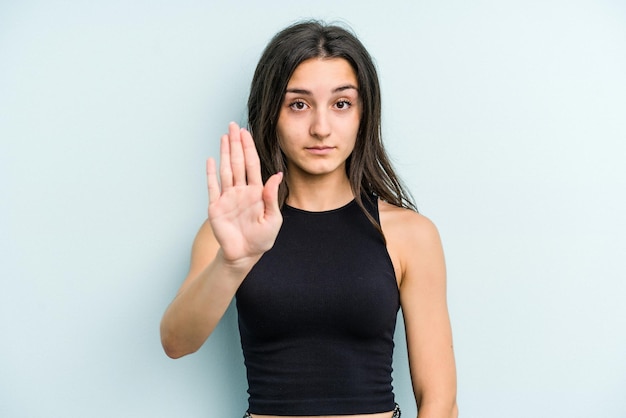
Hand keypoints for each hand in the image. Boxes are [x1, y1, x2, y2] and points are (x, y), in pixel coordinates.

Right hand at [206, 122, 282, 264]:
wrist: (244, 255)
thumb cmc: (261, 239)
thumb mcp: (273, 219)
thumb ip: (272, 197)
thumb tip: (276, 175)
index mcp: (256, 192)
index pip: (252, 165)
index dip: (249, 148)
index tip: (246, 133)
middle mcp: (241, 191)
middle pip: (238, 162)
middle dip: (236, 143)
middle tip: (233, 125)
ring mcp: (227, 198)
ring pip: (226, 170)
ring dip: (225, 153)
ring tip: (224, 136)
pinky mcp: (215, 207)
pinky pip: (212, 187)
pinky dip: (211, 173)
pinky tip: (211, 160)